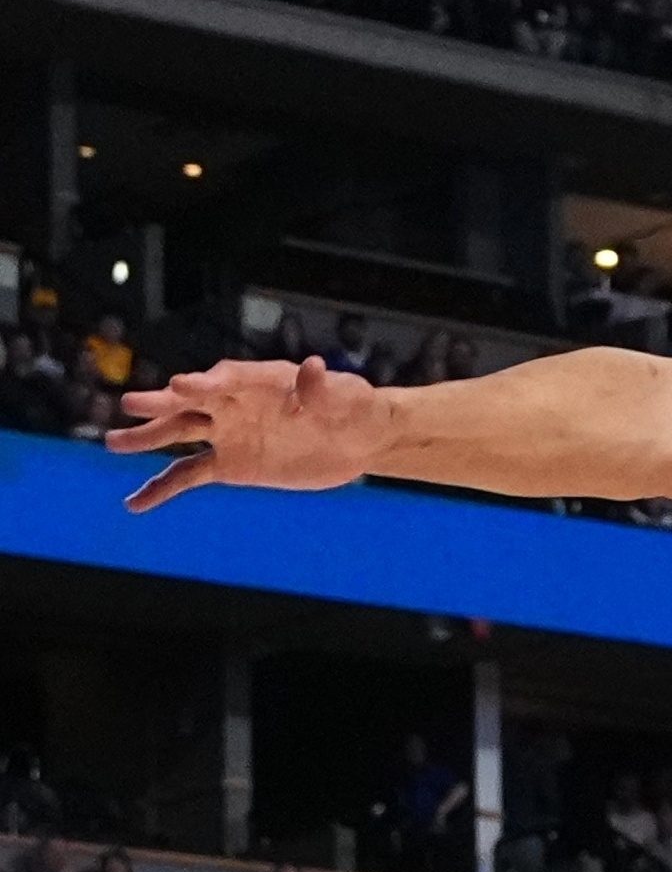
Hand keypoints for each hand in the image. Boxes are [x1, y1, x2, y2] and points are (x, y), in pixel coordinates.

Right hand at [116, 355, 390, 511]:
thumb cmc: (354, 408)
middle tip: (130, 403)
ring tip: (112, 443)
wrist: (358, 439)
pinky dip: (162, 487)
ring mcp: (228, 433)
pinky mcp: (230, 465)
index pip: (227, 380)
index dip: (206, 382)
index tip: (182, 385)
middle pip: (191, 402)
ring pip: (179, 434)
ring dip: (148, 439)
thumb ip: (324, 388)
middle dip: (163, 403)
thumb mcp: (346, 397)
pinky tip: (135, 503)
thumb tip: (312, 368)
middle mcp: (235, 404)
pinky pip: (189, 475)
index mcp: (260, 381)